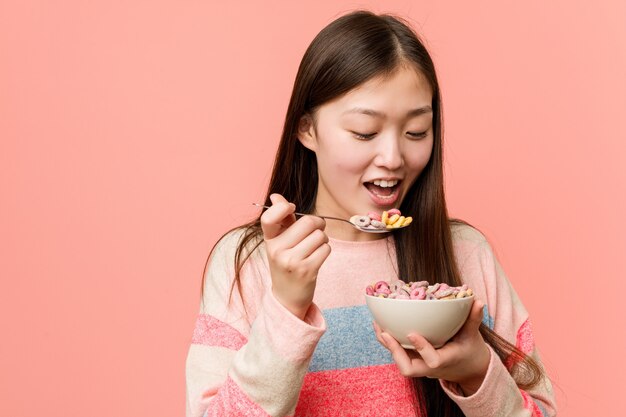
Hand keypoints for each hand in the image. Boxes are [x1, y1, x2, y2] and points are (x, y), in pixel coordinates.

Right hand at [260, 193, 330, 319]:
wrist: (287, 297)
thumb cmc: (286, 262)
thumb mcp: (279, 241)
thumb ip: (281, 218)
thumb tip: (276, 196)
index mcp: (269, 240)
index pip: (269, 217)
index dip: (282, 207)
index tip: (291, 208)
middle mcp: (277, 250)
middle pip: (308, 222)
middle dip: (317, 224)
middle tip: (315, 231)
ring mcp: (291, 261)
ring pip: (320, 235)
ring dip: (322, 239)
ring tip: (314, 247)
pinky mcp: (307, 271)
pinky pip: (325, 249)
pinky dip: (325, 250)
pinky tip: (317, 257)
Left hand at [373, 298, 490, 395]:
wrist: (466, 368)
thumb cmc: (469, 349)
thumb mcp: (473, 335)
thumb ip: (474, 319)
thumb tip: (478, 300)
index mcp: (446, 361)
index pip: (433, 361)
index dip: (422, 349)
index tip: (412, 333)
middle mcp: (430, 367)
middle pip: (408, 369)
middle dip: (395, 352)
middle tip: (386, 333)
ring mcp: (420, 365)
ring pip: (399, 361)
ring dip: (387, 345)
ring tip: (378, 324)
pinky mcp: (413, 360)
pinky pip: (398, 354)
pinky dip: (388, 341)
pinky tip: (380, 324)